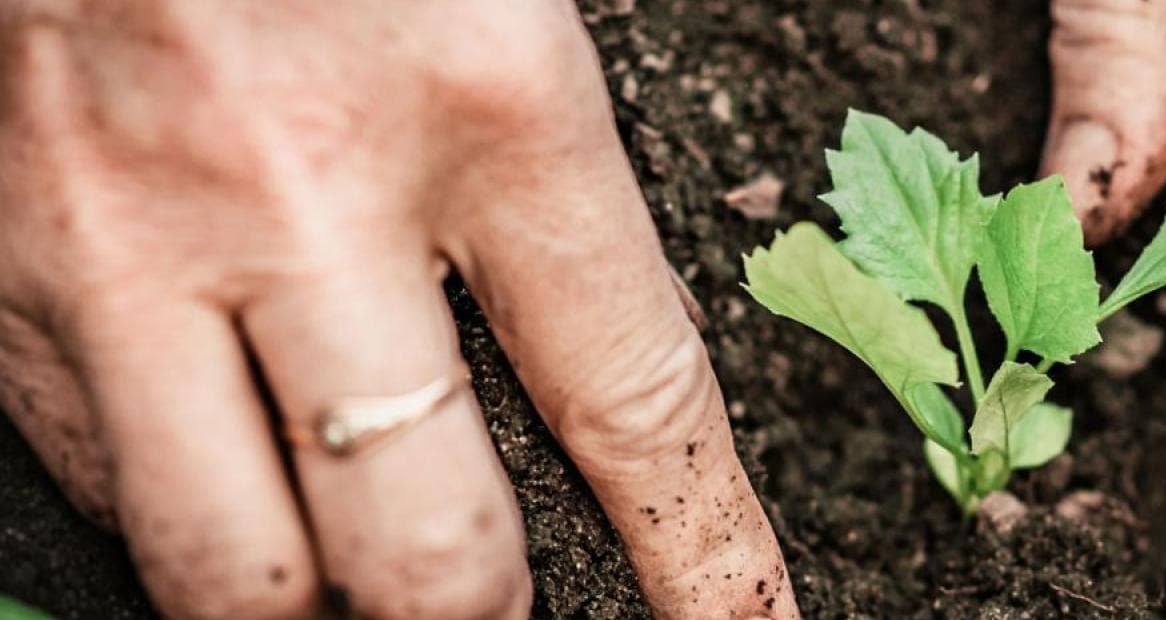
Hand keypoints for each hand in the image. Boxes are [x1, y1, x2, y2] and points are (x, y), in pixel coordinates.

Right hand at [0, 2, 794, 617]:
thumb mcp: (500, 12)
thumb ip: (555, 199)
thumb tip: (609, 387)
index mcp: (489, 100)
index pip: (634, 405)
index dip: (702, 558)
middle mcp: (303, 190)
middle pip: (430, 555)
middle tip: (499, 609)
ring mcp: (127, 240)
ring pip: (239, 577)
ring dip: (322, 608)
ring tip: (363, 577)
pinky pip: (102, 484)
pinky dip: (184, 519)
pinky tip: (230, 469)